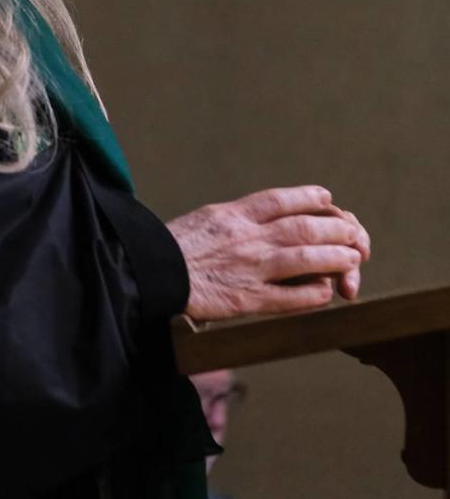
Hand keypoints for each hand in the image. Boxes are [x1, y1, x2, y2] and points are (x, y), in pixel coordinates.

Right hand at [166, 186, 369, 322]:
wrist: (145, 275)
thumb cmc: (170, 249)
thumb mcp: (203, 220)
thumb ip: (233, 219)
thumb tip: (263, 216)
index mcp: (231, 215)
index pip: (279, 200)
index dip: (309, 198)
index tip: (327, 199)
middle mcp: (244, 237)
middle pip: (302, 227)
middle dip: (335, 229)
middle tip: (353, 233)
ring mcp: (247, 268)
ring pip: (304, 258)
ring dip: (335, 258)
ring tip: (354, 259)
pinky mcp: (245, 300)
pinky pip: (288, 298)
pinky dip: (312, 294)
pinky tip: (326, 292)